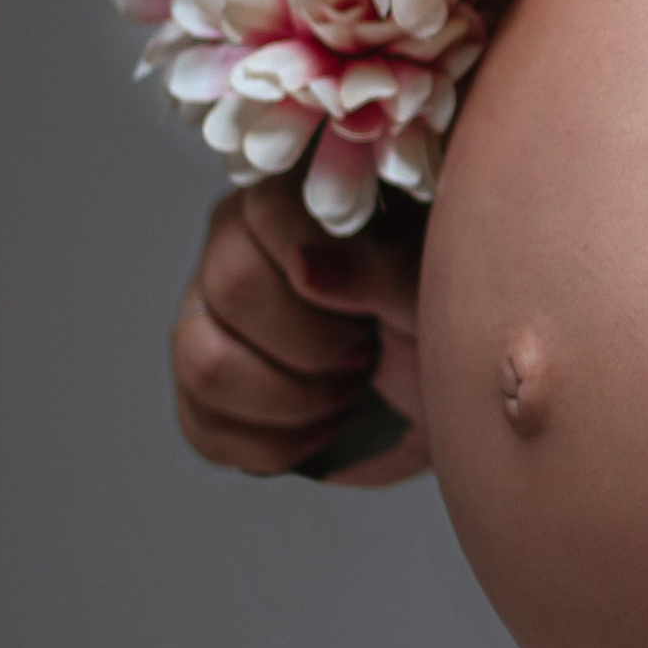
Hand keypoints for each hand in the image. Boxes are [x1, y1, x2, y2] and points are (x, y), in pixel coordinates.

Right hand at [170, 176, 428, 485]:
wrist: (446, 397)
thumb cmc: (443, 322)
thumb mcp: (434, 292)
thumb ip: (381, 270)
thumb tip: (309, 268)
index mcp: (296, 202)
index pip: (267, 208)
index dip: (317, 262)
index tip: (365, 305)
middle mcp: (237, 249)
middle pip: (231, 286)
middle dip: (313, 343)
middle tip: (365, 354)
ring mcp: (208, 320)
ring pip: (203, 362)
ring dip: (290, 397)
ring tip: (345, 392)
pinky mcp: (205, 391)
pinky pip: (202, 427)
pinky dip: (275, 445)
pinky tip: (322, 430)